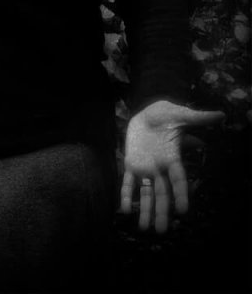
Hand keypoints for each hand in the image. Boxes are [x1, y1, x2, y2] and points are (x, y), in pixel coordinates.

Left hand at [120, 100, 223, 231]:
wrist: (147, 113)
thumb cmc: (167, 115)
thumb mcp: (181, 115)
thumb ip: (198, 118)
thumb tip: (221, 115)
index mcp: (172, 158)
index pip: (178, 179)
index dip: (181, 194)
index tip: (183, 211)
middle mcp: (159, 168)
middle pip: (162, 193)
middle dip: (162, 211)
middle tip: (163, 232)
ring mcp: (145, 167)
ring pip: (146, 192)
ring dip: (145, 209)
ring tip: (145, 229)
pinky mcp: (131, 163)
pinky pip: (127, 181)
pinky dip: (126, 194)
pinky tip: (124, 209)